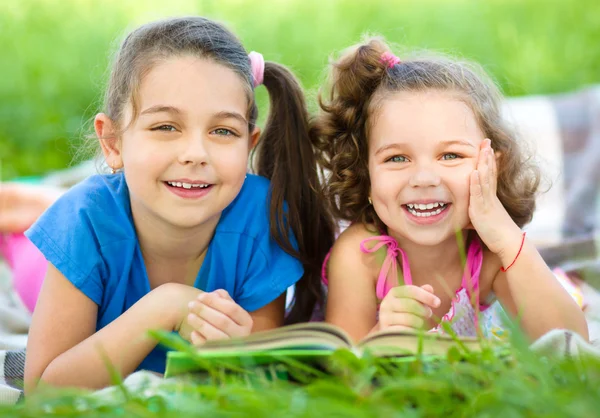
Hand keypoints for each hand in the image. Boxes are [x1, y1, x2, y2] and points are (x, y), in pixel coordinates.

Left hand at [185, 290, 252, 345]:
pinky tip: (194, 332)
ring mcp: (231, 348)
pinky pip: (207, 347)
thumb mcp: (228, 308)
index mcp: (246, 322)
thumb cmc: (225, 320)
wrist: (225, 345)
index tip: (200, 296)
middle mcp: (242, 336)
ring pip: (214, 334)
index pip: (232, 309)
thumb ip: (223, 298)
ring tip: (190, 316)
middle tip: (191, 304)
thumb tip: (214, 294)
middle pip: (223, 321)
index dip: (215, 301)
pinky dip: (199, 338)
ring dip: (200, 323)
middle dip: (205, 311)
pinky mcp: (219, 357)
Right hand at [379, 284, 440, 330]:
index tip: (438, 303)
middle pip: (411, 305)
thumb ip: (422, 294)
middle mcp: (386, 303)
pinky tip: (414, 330)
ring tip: (421, 322)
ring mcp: (385, 317)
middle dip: (424, 310)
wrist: (390, 329)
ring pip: (410, 319)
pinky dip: (413, 331)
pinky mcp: (386, 331)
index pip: (410, 290)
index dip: (426, 296)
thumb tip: (429, 288)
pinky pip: (405, 330)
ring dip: (420, 322)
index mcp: (394, 292)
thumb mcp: (413, 301)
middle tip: (429, 314)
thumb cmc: (405, 313)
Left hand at [469, 139, 520, 254]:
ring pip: (485, 179)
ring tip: (483, 149)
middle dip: (487, 156)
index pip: (489, 174)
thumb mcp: (483, 221)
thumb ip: (475, 216)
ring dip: (483, 164)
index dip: (488, 160)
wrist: (507, 243)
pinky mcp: (482, 210)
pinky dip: (476, 183)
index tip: (487, 147)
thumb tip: (468, 218)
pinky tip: (474, 172)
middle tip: (486, 140)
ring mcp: (486, 202)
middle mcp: (490, 196)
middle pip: (489, 172)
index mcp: (490, 197)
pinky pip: (479, 194)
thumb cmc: (495, 234)